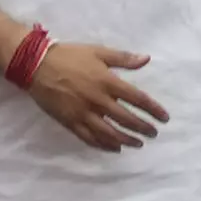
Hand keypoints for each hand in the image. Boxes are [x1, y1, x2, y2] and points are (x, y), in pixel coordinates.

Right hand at [24, 35, 168, 149]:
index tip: (164, 118)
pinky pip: (89, 138)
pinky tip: (114, 148)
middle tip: (153, 133)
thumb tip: (146, 59)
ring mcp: (83, 113)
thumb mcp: (98, 52)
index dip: (153, 109)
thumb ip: (123, 58)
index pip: (137, 99)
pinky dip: (103, 145)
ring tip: (137, 143)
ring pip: (109, 133)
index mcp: (107, 82)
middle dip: (143, 128)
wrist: (37, 65)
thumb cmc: (70, 55)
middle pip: (126, 119)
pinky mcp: (70, 122)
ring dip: (126, 139)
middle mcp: (98, 100)